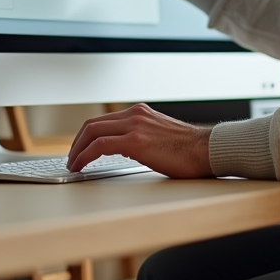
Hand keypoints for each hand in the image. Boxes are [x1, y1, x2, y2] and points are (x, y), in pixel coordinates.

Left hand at [67, 103, 213, 177]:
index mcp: (140, 113)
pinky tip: (81, 166)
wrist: (207, 150)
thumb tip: (124, 150)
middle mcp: (135, 115)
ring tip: (73, 164)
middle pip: (92, 124)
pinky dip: (85, 155)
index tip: (80, 149)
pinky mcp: (136, 141)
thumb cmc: (189, 150)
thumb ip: (141, 138)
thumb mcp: (160, 136)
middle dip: (77, 142)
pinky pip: (100, 146)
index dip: (87, 135)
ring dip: (77, 149)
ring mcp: (135, 126)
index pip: (104, 120)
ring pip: (92, 132)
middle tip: (72, 158)